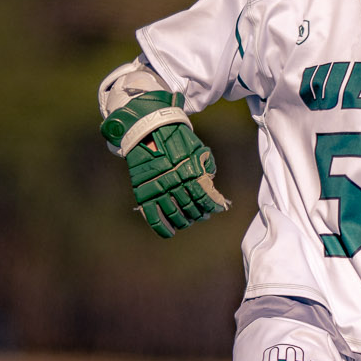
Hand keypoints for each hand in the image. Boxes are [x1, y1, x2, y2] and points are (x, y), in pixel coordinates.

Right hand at [125, 120, 228, 237]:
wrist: (146, 128)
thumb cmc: (174, 137)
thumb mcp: (197, 148)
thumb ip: (206, 166)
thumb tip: (210, 183)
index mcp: (191, 172)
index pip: (205, 198)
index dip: (213, 206)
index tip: (216, 208)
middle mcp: (176, 184)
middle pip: (192, 209)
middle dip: (200, 214)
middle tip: (202, 215)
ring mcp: (159, 190)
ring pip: (175, 216)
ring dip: (184, 222)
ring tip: (187, 221)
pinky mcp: (144, 194)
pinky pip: (154, 218)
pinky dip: (163, 228)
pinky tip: (170, 232)